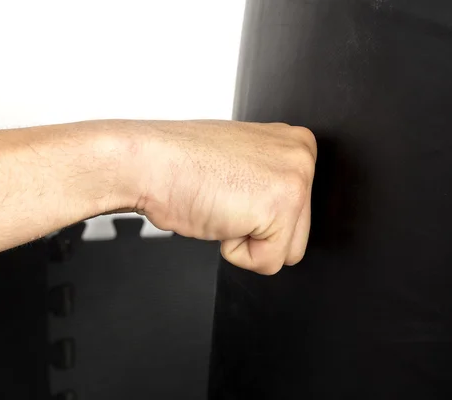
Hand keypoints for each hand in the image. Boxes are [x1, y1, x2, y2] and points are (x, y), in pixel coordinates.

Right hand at [128, 120, 316, 274]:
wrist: (149, 163)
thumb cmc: (182, 164)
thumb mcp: (244, 161)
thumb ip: (272, 180)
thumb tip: (283, 209)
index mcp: (296, 143)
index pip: (299, 210)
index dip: (259, 213)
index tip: (234, 189)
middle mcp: (303, 156)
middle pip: (298, 233)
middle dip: (257, 230)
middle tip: (227, 199)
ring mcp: (297, 180)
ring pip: (288, 251)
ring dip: (249, 242)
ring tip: (224, 205)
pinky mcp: (282, 207)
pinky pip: (268, 262)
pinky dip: (237, 252)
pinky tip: (220, 213)